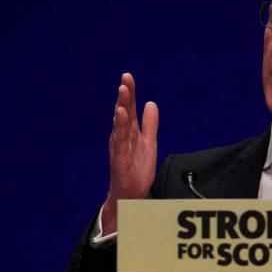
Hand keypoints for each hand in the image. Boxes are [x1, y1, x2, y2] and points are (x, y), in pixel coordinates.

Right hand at [101, 72, 158, 234]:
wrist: (131, 194)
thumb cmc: (136, 169)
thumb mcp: (148, 142)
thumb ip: (150, 124)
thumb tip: (151, 103)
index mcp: (129, 131)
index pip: (129, 108)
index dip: (130, 92)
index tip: (128, 76)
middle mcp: (121, 136)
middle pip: (123, 111)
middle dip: (124, 94)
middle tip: (125, 78)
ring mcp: (119, 146)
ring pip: (120, 123)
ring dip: (121, 105)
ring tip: (123, 90)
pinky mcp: (119, 157)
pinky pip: (120, 140)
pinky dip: (120, 126)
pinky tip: (120, 114)